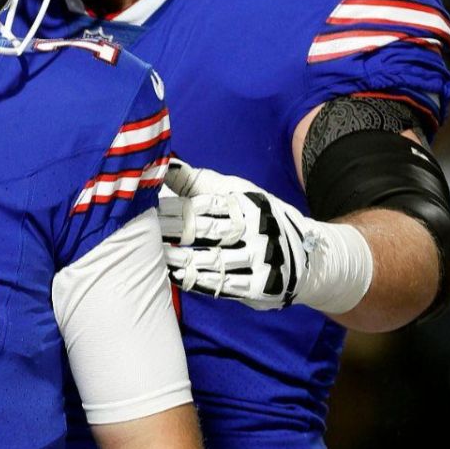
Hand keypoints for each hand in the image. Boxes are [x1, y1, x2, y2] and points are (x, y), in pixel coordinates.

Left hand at [157, 160, 371, 314]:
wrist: (311, 257)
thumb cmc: (260, 218)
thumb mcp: (236, 192)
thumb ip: (198, 182)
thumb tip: (165, 163)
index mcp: (244, 202)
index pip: (201, 204)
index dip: (171, 208)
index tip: (144, 209)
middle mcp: (253, 228)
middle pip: (202, 230)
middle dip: (169, 233)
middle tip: (138, 233)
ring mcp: (257, 257)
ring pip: (209, 259)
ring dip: (178, 260)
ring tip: (151, 258)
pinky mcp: (259, 285)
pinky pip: (222, 285)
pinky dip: (197, 282)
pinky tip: (176, 278)